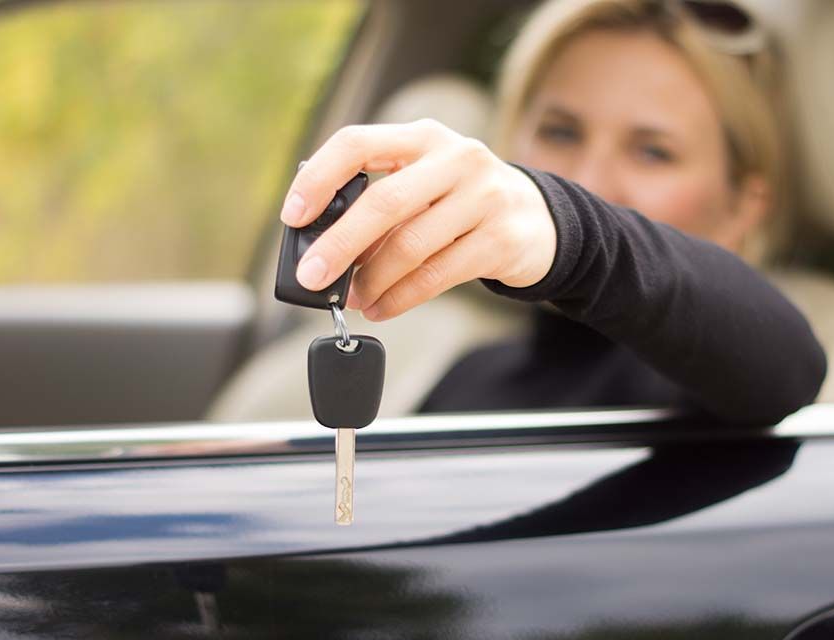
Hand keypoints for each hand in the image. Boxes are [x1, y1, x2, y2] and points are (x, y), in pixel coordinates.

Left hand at [279, 119, 556, 320]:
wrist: (540, 221)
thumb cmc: (463, 201)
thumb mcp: (426, 182)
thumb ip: (380, 200)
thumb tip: (322, 246)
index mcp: (425, 137)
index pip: (358, 143)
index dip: (319, 179)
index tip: (293, 216)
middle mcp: (457, 159)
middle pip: (385, 202)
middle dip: (339, 245)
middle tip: (312, 277)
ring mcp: (484, 198)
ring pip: (411, 246)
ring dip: (371, 281)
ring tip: (352, 299)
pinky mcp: (500, 240)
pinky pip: (437, 276)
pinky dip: (400, 298)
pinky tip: (381, 308)